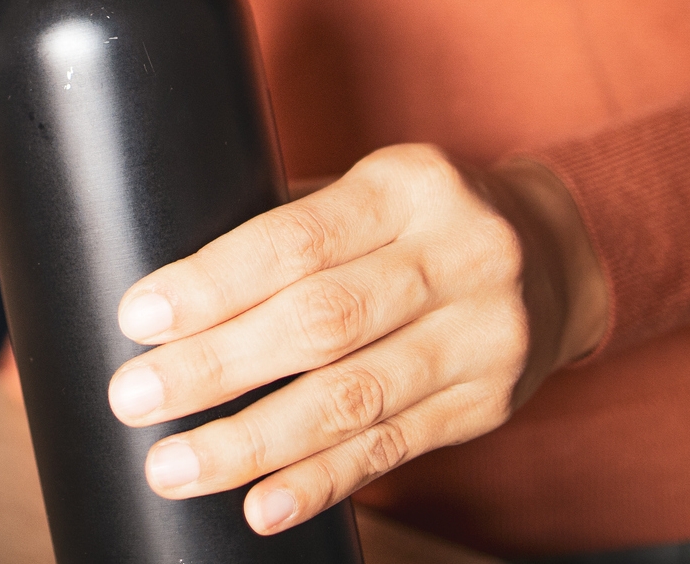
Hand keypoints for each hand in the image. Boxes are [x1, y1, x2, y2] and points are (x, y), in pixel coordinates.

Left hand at [105, 144, 608, 535]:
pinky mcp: (486, 404)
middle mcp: (458, 256)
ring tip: (174, 466)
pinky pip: (391, 449)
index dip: (215, 283)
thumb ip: (285, 227)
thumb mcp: (366, 190)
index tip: (140, 316)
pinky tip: (260, 505)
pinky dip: (319, 481)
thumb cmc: (415, 218)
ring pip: (352, 400)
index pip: (299, 239)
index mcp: (409, 185)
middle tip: (133, 397)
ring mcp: (481, 337)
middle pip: (321, 323)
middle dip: (216, 367)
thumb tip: (156, 283)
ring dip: (252, 442)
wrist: (556, 254)